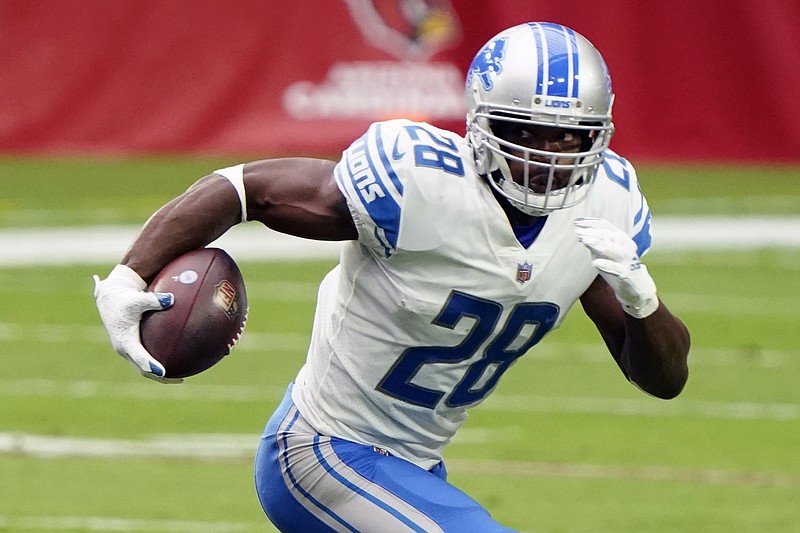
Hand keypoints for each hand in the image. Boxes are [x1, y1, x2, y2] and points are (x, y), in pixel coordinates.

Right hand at [93, 264, 181, 382]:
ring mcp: (127, 349)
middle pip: (141, 369)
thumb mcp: (137, 298)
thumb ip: (154, 300)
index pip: (138, 356)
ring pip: (143, 367)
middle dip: (158, 377)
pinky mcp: (131, 346)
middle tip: (179, 380)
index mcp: (124, 340)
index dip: (150, 365)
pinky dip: (158, 364)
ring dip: (159, 375)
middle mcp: (124, 348)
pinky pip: (145, 359)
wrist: (110, 299)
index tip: (163, 372)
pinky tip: (177, 361)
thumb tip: (171, 299)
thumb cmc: (124, 298)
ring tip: (181, 378)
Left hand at [574, 217, 658, 317]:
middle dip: (591, 232)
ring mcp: (627, 260)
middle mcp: (625, 246)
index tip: (576, 222)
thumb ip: (595, 244)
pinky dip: (606, 265)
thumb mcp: (605, 253)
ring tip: (585, 240)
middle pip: (608, 235)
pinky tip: (595, 263)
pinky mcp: (626, 274)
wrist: (637, 287)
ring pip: (612, 249)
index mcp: (621, 238)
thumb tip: (580, 233)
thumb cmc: (618, 267)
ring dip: (598, 244)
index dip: (590, 223)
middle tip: (577, 232)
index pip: (605, 226)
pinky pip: (616, 269)